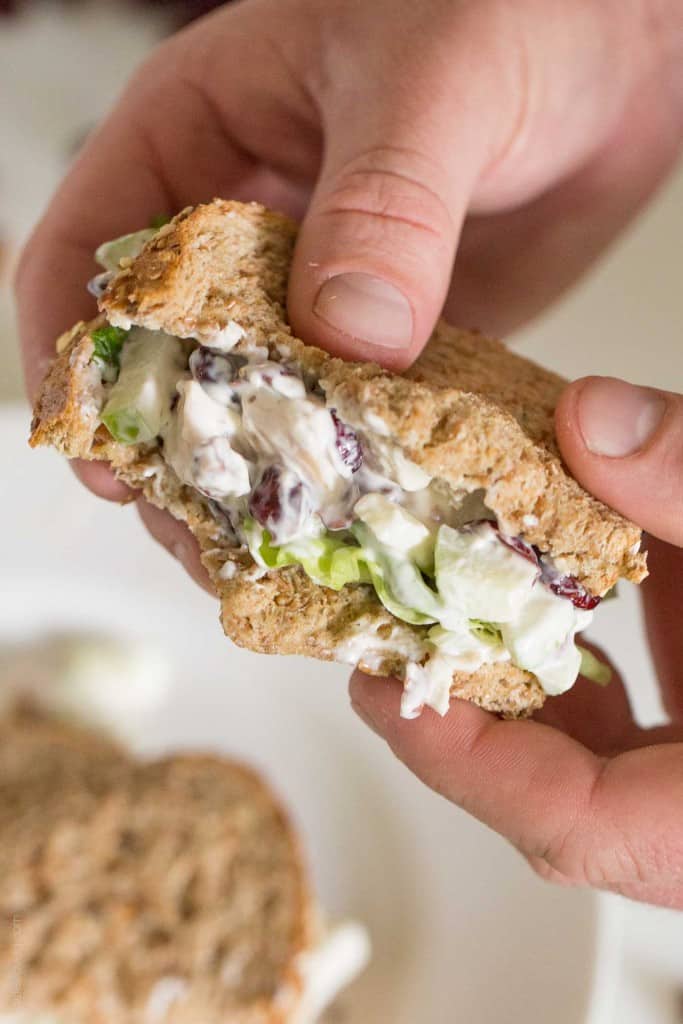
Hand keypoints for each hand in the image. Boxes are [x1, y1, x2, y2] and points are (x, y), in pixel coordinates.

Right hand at [15, 0, 682, 578]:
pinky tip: (360, 527)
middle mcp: (246, 225)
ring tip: (270, 560)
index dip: (76, 359)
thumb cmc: (517, 4)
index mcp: (198, 136)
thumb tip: (346, 336)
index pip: (86, 254)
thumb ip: (386, 202)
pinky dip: (351, 474)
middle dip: (172, 451)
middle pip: (165, 356)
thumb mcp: (435, 80)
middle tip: (200, 537)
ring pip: (258, 400)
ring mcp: (320, 287)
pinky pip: (353, 414)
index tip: (107, 455)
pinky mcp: (394, 333)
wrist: (626, 41)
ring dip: (261, 480)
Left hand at [352, 378, 682, 907]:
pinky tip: (535, 600)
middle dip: (467, 723)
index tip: (392, 690)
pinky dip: (568, 666)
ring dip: (510, 688)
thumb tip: (592, 421)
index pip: (586, 832)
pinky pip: (625, 722)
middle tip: (389, 636)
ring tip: (442, 609)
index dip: (474, 770)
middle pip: (565, 805)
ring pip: (591, 764)